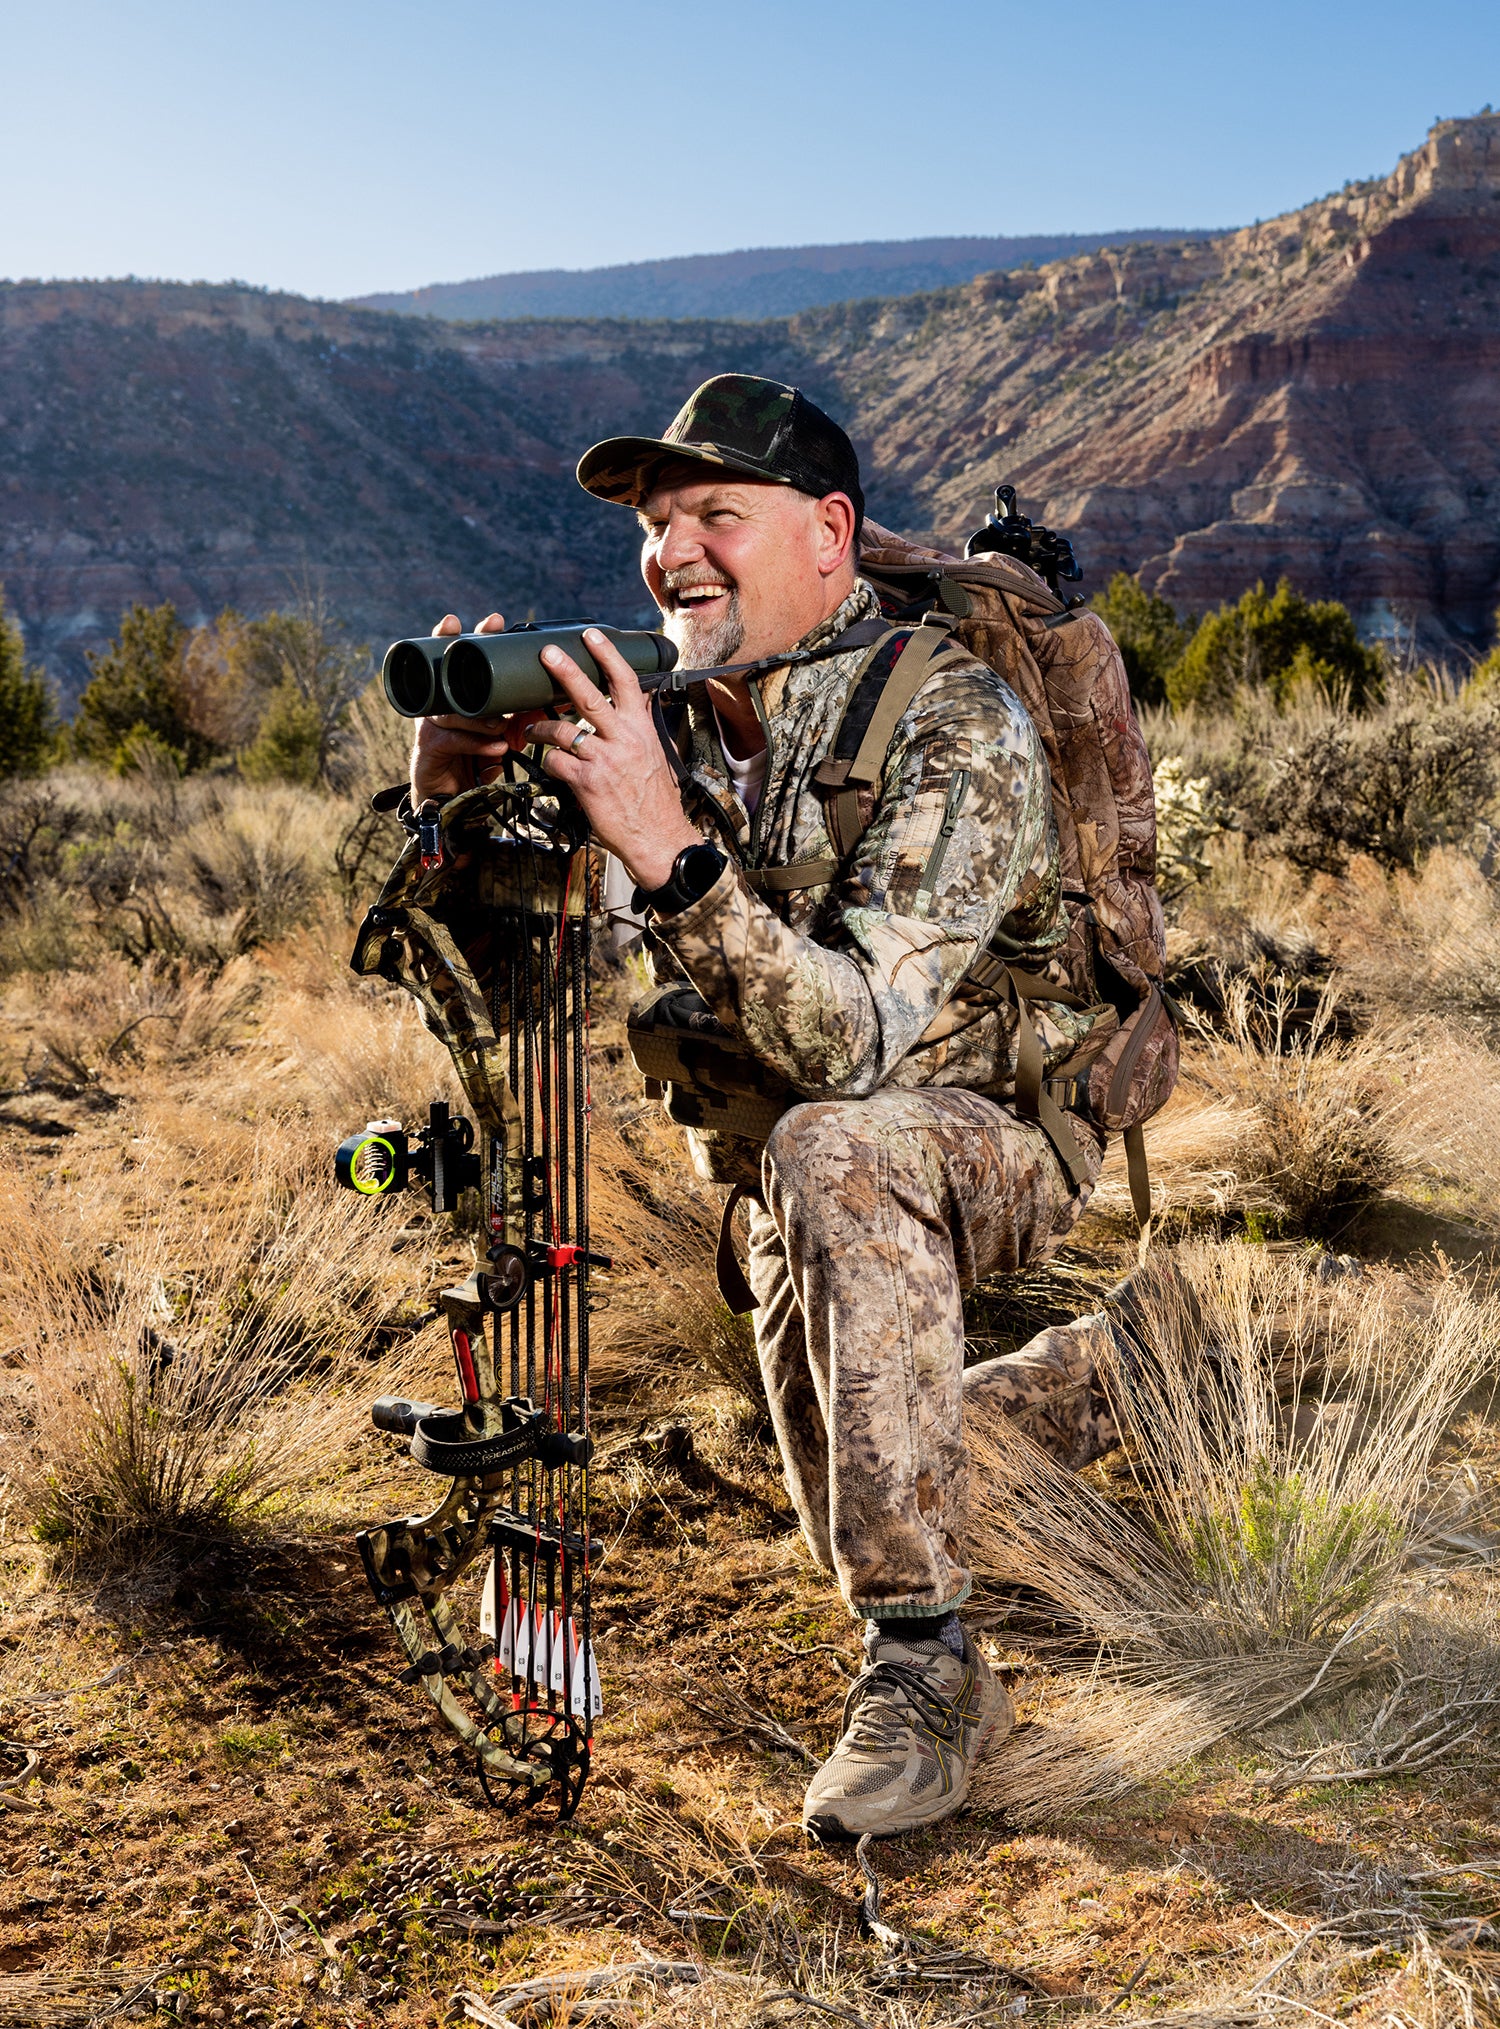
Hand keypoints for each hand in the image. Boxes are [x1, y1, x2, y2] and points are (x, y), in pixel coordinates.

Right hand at [409, 611, 550, 803]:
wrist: (451, 797)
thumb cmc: (476, 756)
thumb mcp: (502, 732)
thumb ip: (522, 716)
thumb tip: (561, 702)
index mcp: (459, 694)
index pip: (464, 658)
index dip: (477, 636)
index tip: (495, 620)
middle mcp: (441, 702)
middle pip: (450, 672)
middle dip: (464, 652)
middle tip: (486, 641)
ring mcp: (432, 723)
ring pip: (455, 710)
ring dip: (482, 716)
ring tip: (502, 722)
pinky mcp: (429, 747)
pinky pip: (454, 740)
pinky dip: (479, 743)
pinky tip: (497, 746)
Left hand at [529, 628, 703, 889]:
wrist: (659, 838)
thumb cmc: (656, 800)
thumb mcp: (657, 755)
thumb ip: (642, 726)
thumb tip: (640, 699)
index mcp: (641, 729)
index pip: (626, 682)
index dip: (607, 655)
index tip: (591, 635)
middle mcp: (623, 739)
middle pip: (589, 696)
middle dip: (565, 670)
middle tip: (546, 653)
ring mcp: (604, 760)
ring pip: (562, 729)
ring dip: (540, 727)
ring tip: (529, 728)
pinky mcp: (587, 782)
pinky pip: (555, 762)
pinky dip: (547, 761)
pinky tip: (549, 764)